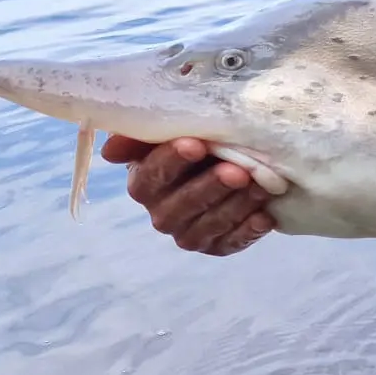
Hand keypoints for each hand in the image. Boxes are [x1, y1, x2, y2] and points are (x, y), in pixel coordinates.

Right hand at [99, 135, 278, 255]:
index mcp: (144, 182)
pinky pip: (229, 244)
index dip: (172, 160)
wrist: (236, 164)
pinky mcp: (215, 246)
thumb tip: (110, 151)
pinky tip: (265, 216)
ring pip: (207, 225)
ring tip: (260, 187)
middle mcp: (161, 212)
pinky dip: (247, 231)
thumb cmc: (201, 141)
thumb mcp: (177, 129)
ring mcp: (188, 232)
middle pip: (181, 205)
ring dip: (234, 207)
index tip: (197, 145)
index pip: (151, 175)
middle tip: (237, 172)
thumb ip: (144, 135)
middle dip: (210, 187)